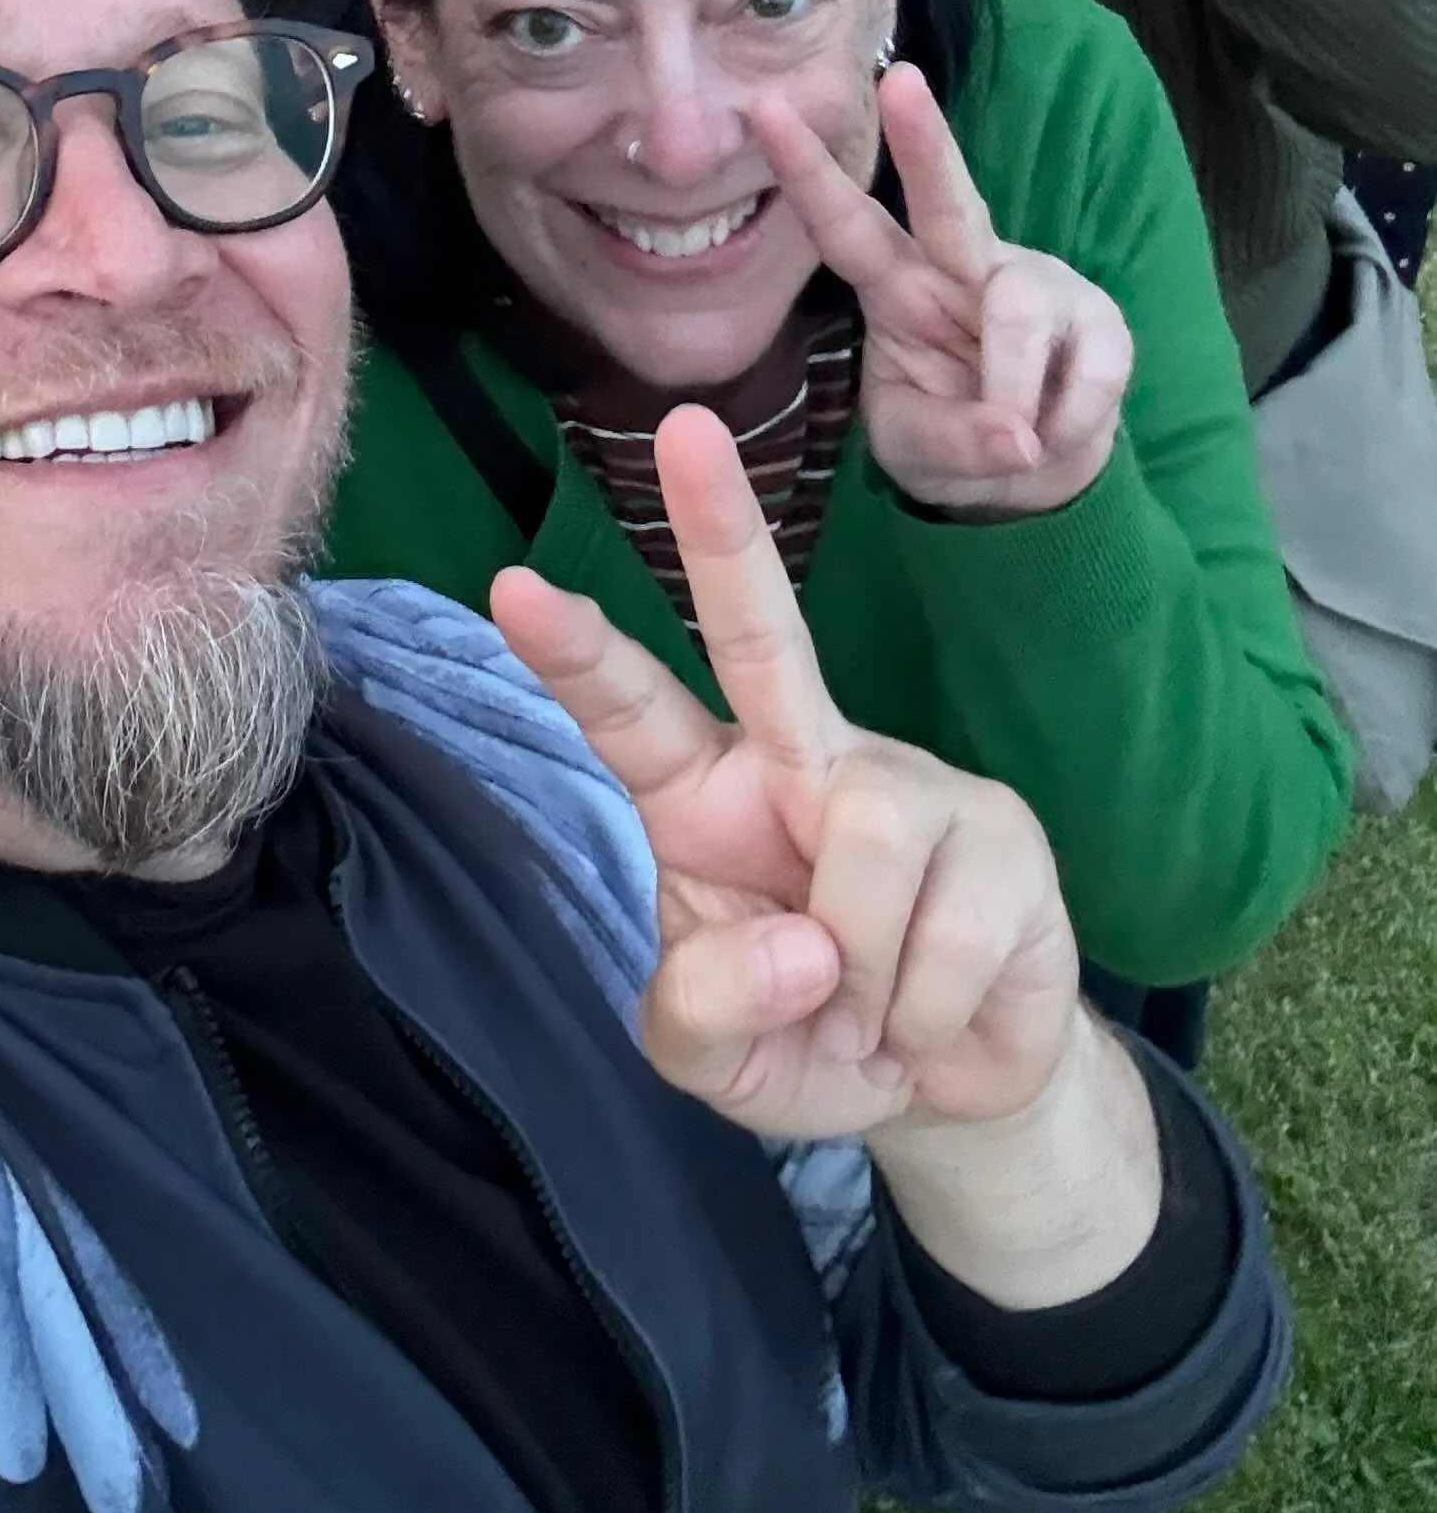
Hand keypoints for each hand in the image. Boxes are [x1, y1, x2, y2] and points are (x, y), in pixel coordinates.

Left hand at [491, 409, 1079, 1141]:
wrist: (948, 1088)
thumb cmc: (807, 1041)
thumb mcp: (715, 1063)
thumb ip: (705, 1015)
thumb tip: (801, 946)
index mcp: (704, 796)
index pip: (631, 712)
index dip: (576, 654)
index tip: (511, 587)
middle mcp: (802, 760)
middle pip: (762, 634)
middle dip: (723, 528)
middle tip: (685, 424)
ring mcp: (908, 785)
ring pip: (865, 847)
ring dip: (864, 978)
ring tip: (870, 1007)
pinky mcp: (1002, 831)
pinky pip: (947, 930)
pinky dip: (926, 1013)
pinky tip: (932, 1010)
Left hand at [756, 66, 1131, 515]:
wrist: (1036, 475)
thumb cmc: (956, 443)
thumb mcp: (920, 452)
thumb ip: (954, 442)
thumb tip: (1017, 437)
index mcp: (897, 288)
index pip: (845, 227)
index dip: (809, 174)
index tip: (768, 110)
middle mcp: (965, 270)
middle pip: (946, 201)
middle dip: (924, 141)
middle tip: (901, 80)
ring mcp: (1039, 287)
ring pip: (1020, 306)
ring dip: (1012, 389)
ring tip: (1018, 445)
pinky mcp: (1101, 321)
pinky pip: (1090, 368)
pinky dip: (1068, 424)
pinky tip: (1055, 437)